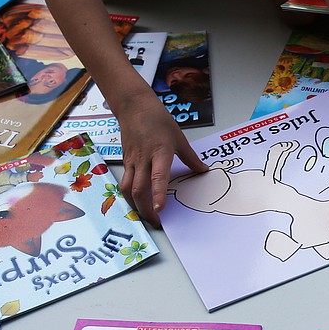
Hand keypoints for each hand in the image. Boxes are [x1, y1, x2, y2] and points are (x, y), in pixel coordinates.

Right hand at [117, 89, 206, 225]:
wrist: (133, 106)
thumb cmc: (157, 119)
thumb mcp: (179, 137)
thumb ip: (190, 157)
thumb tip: (203, 170)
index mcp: (159, 152)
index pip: (158, 177)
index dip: (158, 194)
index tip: (160, 210)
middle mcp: (143, 159)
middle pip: (138, 189)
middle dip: (145, 210)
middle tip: (156, 222)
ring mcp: (131, 161)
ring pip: (127, 189)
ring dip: (135, 206)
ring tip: (146, 217)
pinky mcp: (125, 162)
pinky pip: (125, 182)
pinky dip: (130, 196)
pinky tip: (137, 204)